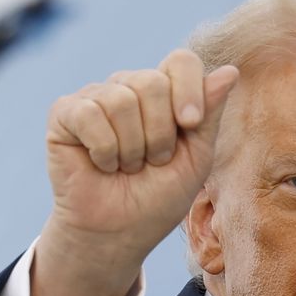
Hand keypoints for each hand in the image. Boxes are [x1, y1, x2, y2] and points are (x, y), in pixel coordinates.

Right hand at [31, 49, 239, 295]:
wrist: (118, 234)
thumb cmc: (158, 198)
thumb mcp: (196, 158)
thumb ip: (209, 114)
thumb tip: (230, 70)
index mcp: (163, 93)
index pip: (180, 61)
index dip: (188, 89)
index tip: (190, 124)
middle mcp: (128, 87)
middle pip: (153, 82)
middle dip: (159, 134)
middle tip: (152, 161)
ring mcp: (95, 97)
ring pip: (121, 100)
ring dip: (131, 148)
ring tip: (127, 167)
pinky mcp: (65, 113)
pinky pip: (89, 114)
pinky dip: (103, 150)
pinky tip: (101, 164)